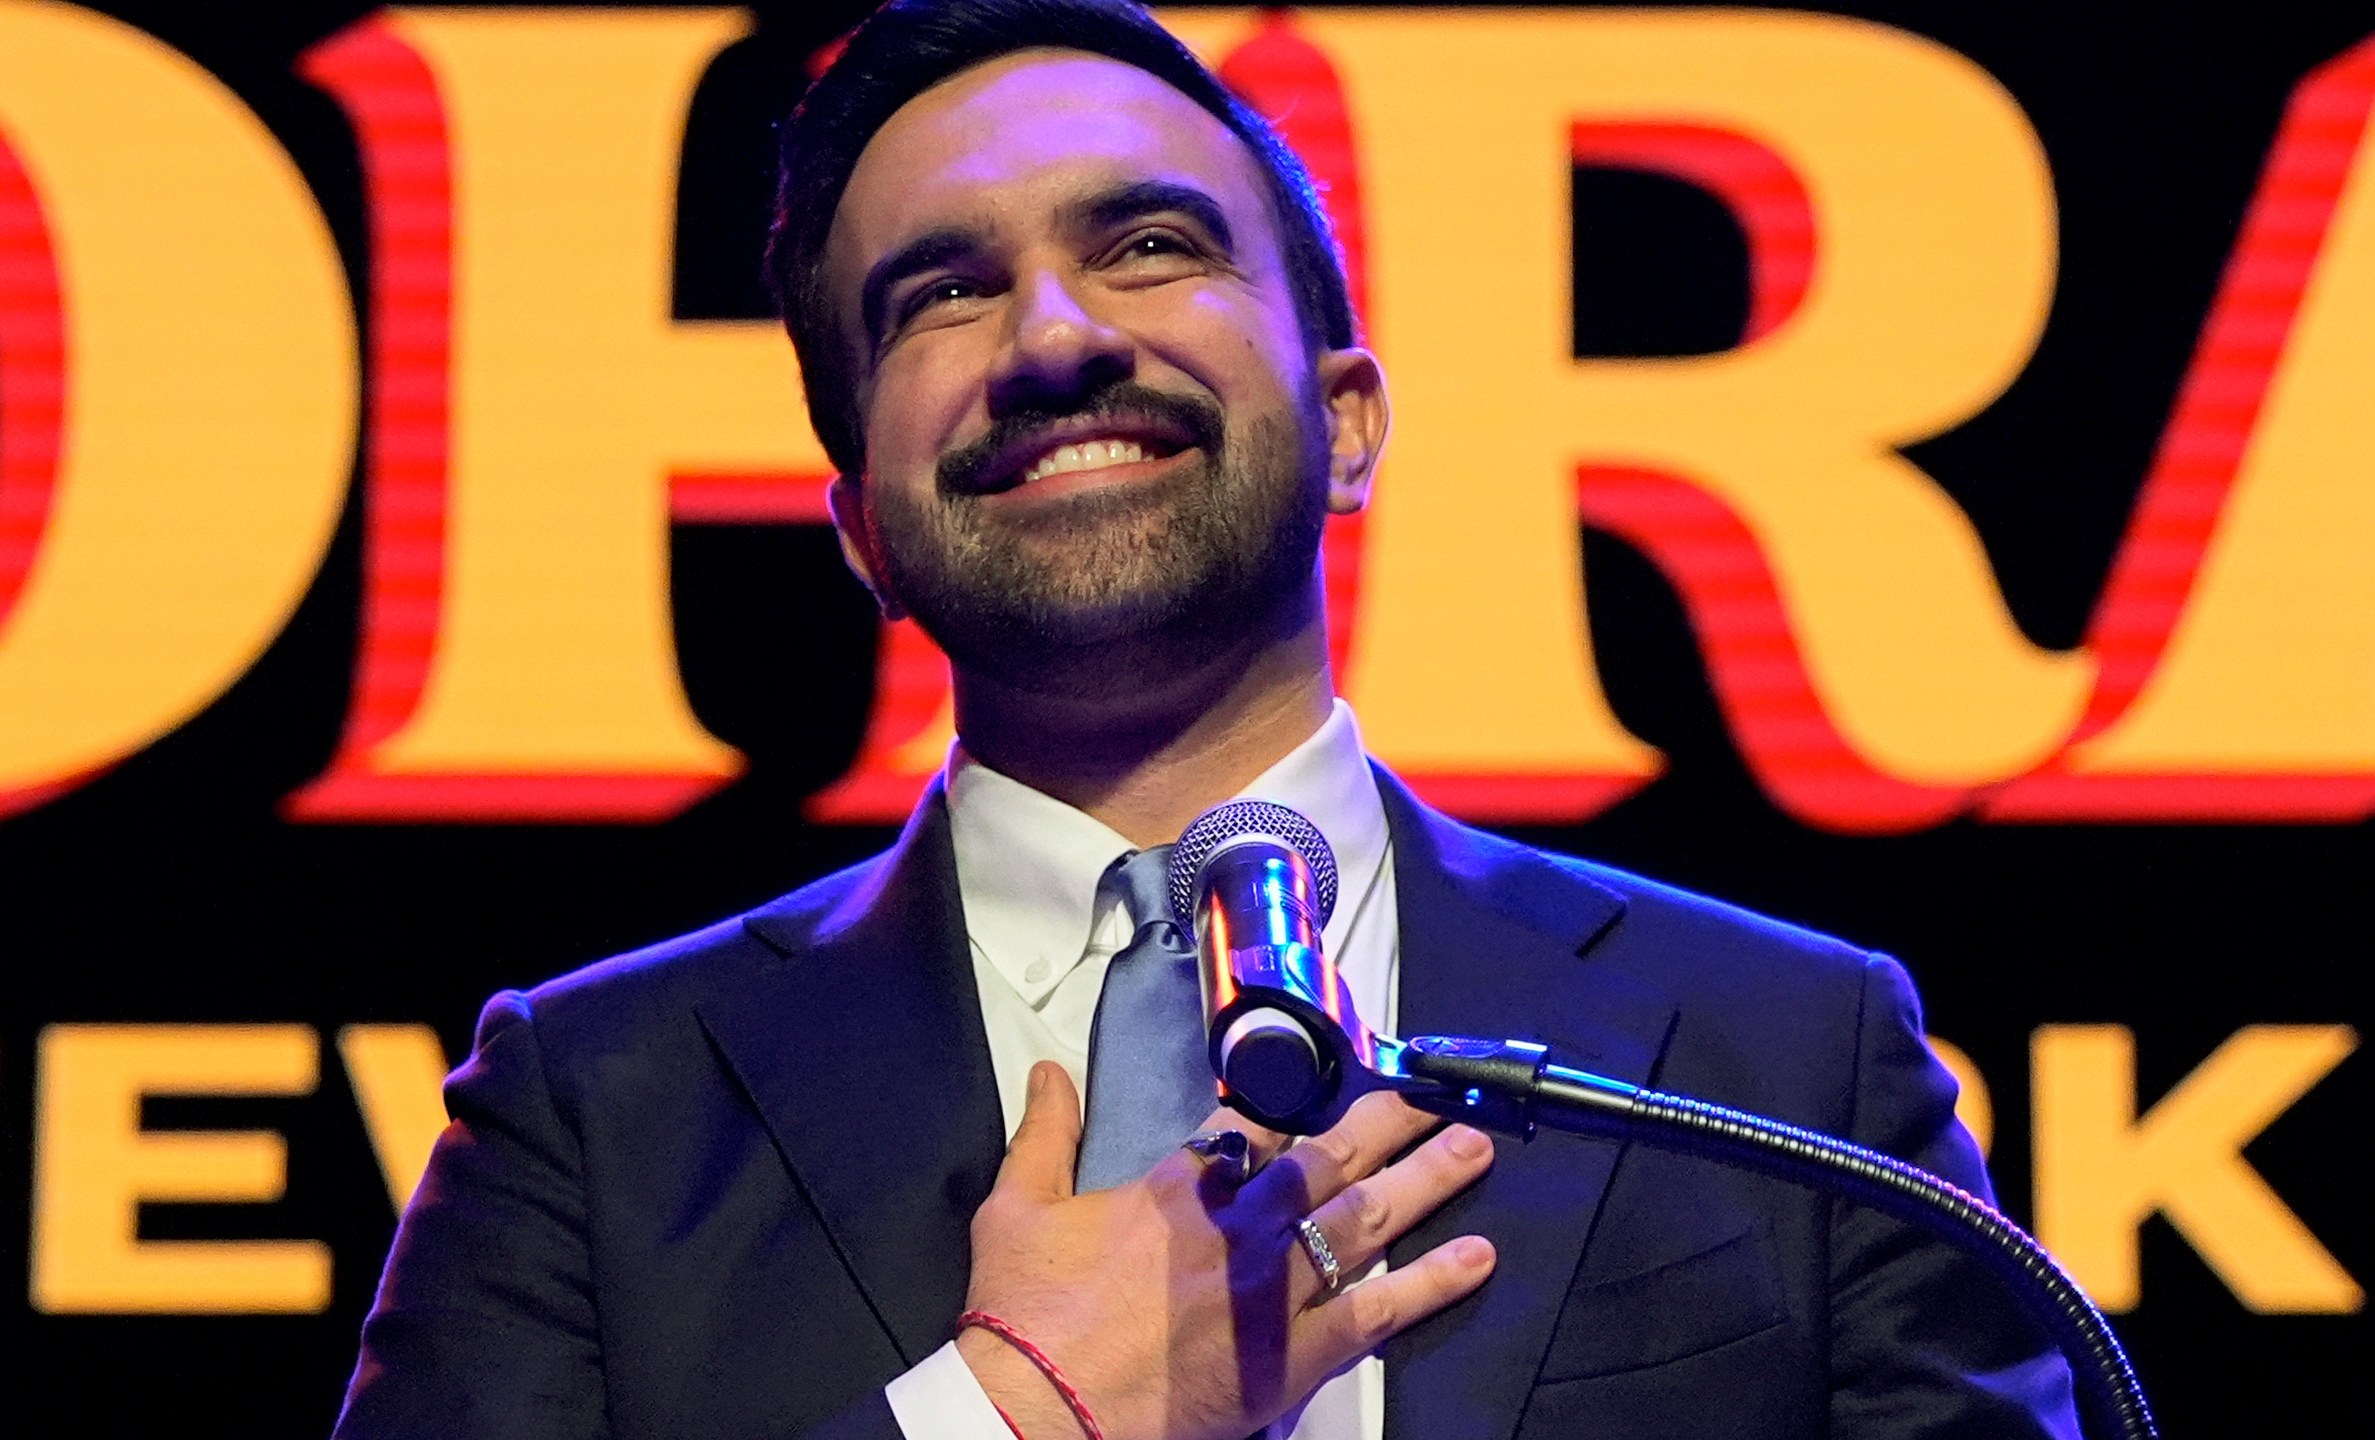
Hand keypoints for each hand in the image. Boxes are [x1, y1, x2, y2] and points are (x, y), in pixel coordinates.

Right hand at [956, 1061, 1496, 1439]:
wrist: (1037, 1409)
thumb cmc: (1025, 1315)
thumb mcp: (1017, 1206)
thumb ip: (1044, 1133)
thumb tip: (1048, 1074)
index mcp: (1178, 1188)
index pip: (1254, 1131)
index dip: (1299, 1111)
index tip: (1334, 1092)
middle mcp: (1240, 1224)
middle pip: (1331, 1159)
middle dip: (1389, 1124)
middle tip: (1437, 1099)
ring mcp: (1274, 1287)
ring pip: (1368, 1219)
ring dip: (1428, 1180)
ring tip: (1472, 1149)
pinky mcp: (1295, 1353)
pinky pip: (1380, 1309)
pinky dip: (1433, 1282)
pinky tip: (1475, 1257)